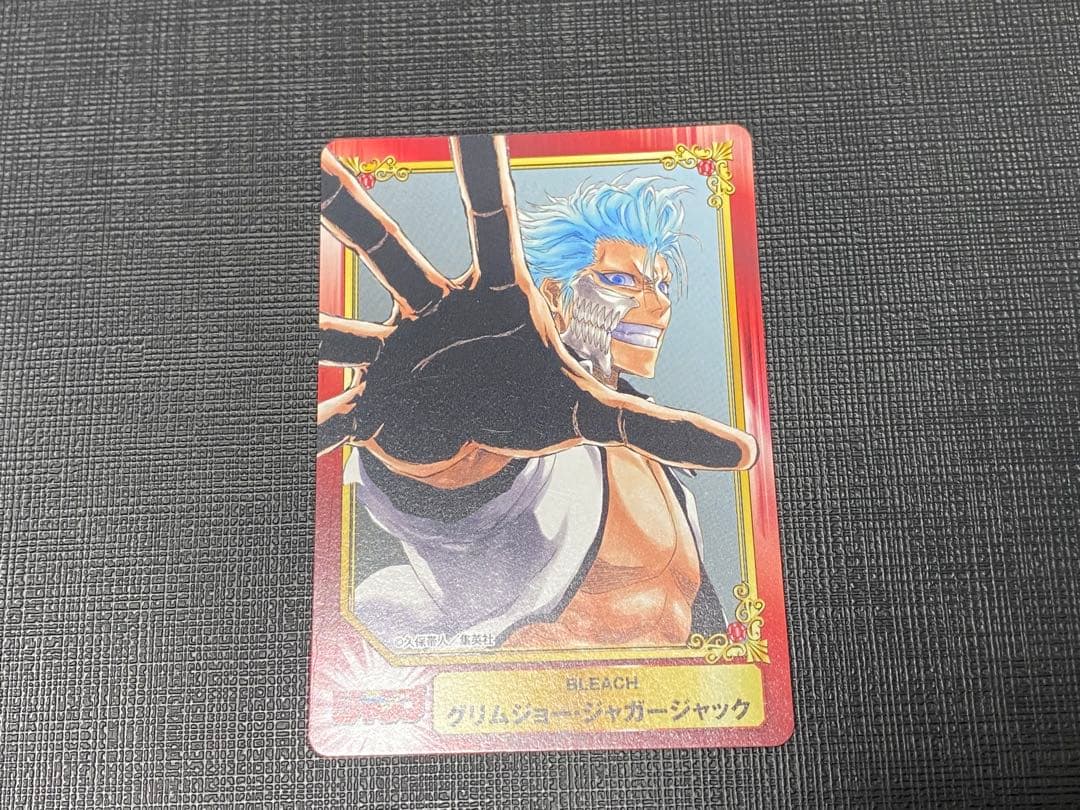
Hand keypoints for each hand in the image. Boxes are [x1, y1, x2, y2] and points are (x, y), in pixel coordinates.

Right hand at [317, 136, 756, 477]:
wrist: (484, 427)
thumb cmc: (539, 400)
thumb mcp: (599, 412)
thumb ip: (664, 428)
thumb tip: (749, 453)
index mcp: (496, 298)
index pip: (490, 224)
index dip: (480, 174)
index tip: (470, 120)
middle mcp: (437, 312)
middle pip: (394, 254)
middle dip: (357, 217)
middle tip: (319, 171)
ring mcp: (400, 353)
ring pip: (343, 318)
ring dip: (308, 309)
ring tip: (252, 293)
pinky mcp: (378, 403)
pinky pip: (336, 410)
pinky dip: (314, 423)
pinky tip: (292, 434)